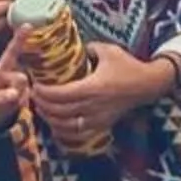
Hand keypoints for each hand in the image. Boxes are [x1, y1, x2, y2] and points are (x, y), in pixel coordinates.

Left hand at [0, 42, 34, 131]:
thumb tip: (15, 94)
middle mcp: (0, 73)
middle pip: (11, 54)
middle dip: (19, 40)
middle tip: (28, 26)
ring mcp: (12, 80)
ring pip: (20, 78)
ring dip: (16, 91)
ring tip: (6, 102)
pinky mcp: (23, 90)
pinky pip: (26, 94)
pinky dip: (21, 102)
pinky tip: (13, 105)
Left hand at [31, 43, 175, 148]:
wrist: (148, 85)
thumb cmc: (128, 66)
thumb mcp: (108, 50)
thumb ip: (88, 48)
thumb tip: (73, 47)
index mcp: (92, 87)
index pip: (60, 95)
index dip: (44, 93)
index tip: (34, 86)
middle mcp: (93, 106)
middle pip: (59, 112)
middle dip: (42, 105)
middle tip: (32, 97)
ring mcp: (98, 118)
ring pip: (66, 126)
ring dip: (51, 119)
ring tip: (41, 110)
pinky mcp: (102, 125)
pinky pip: (78, 133)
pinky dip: (64, 131)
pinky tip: (56, 124)